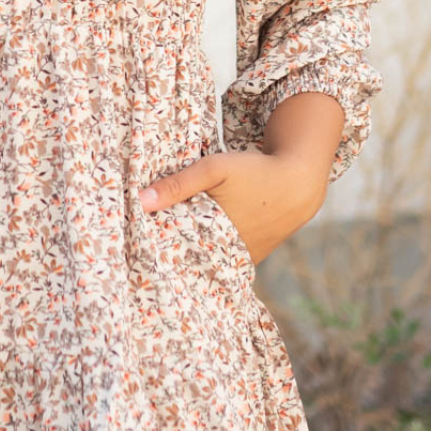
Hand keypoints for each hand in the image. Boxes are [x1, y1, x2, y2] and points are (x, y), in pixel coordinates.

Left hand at [137, 148, 326, 264]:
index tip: (133, 239)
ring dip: (187, 253)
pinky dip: (206, 253)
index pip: (172, 249)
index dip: (152, 245)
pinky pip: (221, 260)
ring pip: (204, 261)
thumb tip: (141, 201)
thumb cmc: (255, 173)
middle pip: (186, 258)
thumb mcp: (215, 169)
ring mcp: (240, 260)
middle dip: (167, 251)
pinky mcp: (250, 258)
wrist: (298, 185)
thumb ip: (179, 184)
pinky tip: (191, 244)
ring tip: (158, 245)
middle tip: (140, 244)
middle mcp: (227, 255)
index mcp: (213, 236)